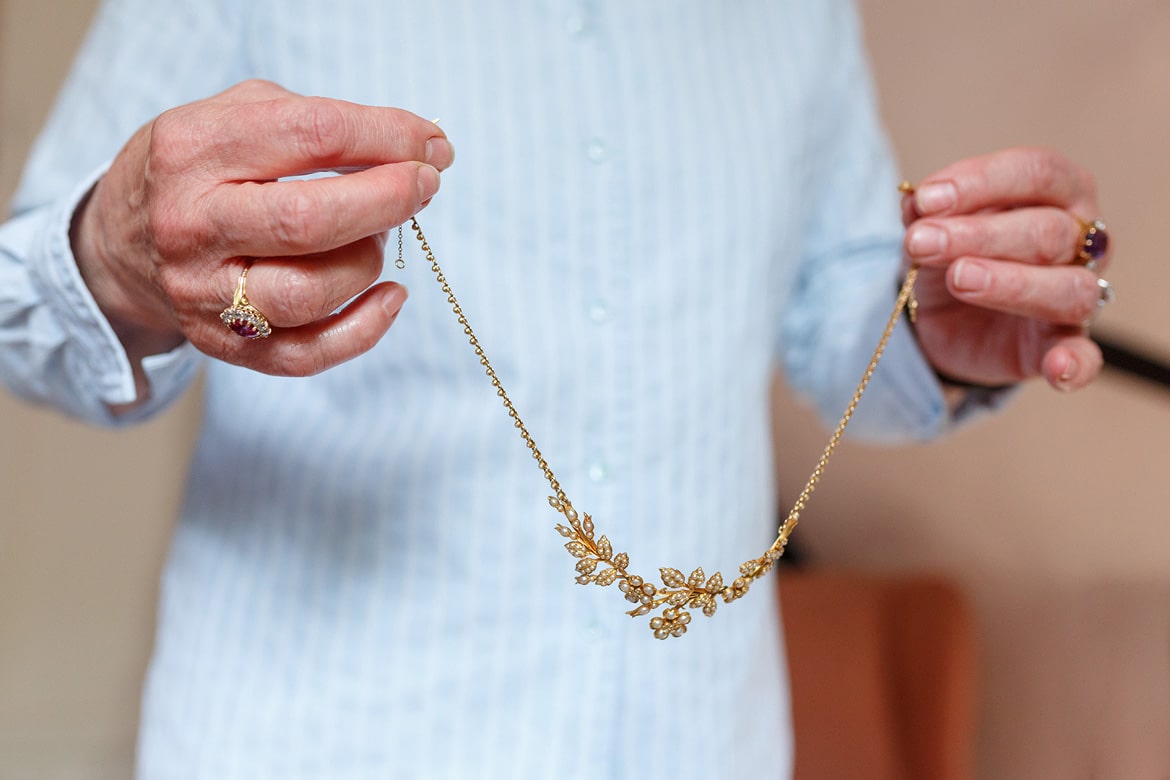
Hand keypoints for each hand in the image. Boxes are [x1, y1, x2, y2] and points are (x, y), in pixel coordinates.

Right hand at [73, 79, 453, 383]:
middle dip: (387, 200)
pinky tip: (389, 297)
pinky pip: (306, 354)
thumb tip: (417, 147)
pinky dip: (364, 329)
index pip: (309, 134)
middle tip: (425, 185)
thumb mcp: (234, 115)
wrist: (119, 243)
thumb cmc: (200, 170)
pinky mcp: (223, 343)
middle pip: (307, 221)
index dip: (386, 136)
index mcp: (193, 150)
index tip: (432, 144)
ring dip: (368, 260)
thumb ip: (316, 121)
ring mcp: (203, 292)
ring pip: (309, 293)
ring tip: (379, 235)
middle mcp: (191, 224)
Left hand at [901, 147, 1109, 391]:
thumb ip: (927, 214)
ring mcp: (1075, 294)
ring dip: (1010, 283)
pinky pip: (1085, 356)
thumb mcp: (931, 228)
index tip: (926, 200)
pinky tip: (1056, 368)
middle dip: (979, 235)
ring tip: (958, 279)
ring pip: (1067, 288)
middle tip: (921, 243)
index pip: (1037, 172)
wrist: (941, 314)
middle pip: (1048, 231)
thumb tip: (915, 200)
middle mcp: (1079, 240)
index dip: (982, 181)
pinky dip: (1076, 363)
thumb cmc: (951, 254)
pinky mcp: (1061, 344)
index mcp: (1055, 193)